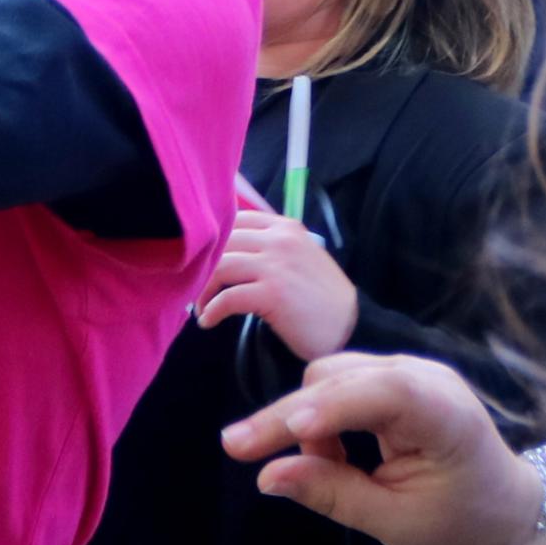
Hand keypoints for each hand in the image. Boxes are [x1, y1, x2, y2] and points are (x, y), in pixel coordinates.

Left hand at [202, 182, 360, 357]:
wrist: (351, 326)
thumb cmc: (321, 298)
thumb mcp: (300, 258)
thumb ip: (271, 248)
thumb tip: (228, 252)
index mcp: (286, 228)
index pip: (236, 219)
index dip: (214, 239)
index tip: (202, 261)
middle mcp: (280, 240)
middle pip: (222, 242)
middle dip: (202, 266)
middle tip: (194, 290)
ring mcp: (277, 265)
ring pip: (219, 266)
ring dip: (203, 290)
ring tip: (202, 308)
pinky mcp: (273, 293)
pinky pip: (227, 297)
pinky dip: (212, 310)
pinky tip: (209, 321)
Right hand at [221, 351, 539, 544]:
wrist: (506, 506)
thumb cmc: (460, 521)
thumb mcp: (396, 523)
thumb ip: (333, 494)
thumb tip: (266, 477)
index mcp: (446, 416)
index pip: (382, 394)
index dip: (331, 407)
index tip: (283, 430)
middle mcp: (427, 378)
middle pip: (339, 379)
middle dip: (289, 415)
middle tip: (236, 450)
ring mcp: (411, 371)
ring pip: (331, 375)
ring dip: (309, 419)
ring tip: (324, 469)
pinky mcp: (396, 377)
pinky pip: (341, 383)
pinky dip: (324, 417)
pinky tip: (334, 454)